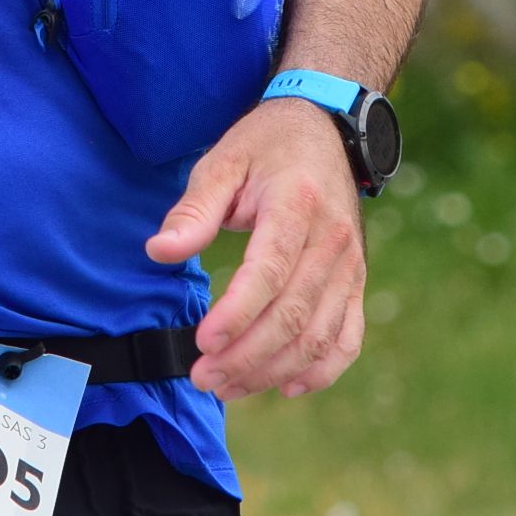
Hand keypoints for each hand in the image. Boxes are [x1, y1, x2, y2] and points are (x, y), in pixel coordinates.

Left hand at [144, 95, 365, 398]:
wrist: (323, 128)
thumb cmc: (264, 146)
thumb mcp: (222, 162)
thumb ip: (194, 210)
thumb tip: (159, 251)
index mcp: (297, 204)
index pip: (270, 273)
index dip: (237, 315)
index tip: (202, 343)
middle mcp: (331, 239)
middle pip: (294, 314)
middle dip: (247, 356)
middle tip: (203, 376)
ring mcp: (349, 264)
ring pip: (319, 335)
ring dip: (274, 370)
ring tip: (229, 385)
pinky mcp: (355, 280)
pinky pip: (348, 336)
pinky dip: (322, 370)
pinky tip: (285, 386)